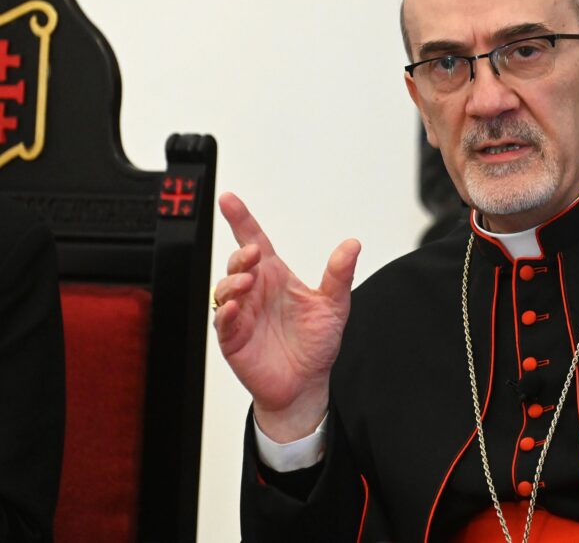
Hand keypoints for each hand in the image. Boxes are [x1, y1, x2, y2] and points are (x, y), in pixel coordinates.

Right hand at [213, 192, 360, 441]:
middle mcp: (255, 292)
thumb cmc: (316, 343)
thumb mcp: (334, 305)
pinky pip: (221, 322)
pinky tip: (233, 308)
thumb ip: (339, 275)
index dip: (241, 220)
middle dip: (241, 255)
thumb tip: (352, 245)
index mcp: (276, 277)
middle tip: (254, 255)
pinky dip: (225, 313)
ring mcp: (241, 314)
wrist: (306, 384)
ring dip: (233, 281)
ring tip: (249, 281)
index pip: (254, 241)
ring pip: (225, 289)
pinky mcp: (233, 339)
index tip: (228, 199)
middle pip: (238, 262)